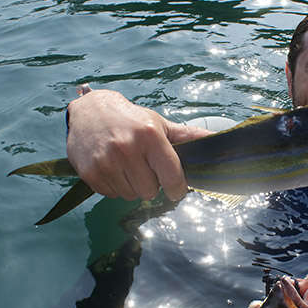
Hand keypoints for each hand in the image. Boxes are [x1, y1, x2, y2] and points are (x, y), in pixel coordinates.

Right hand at [66, 89, 211, 201]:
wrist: (90, 111)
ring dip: (132, 186)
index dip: (177, 188)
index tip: (175, 188)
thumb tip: (218, 139)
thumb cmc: (132, 120)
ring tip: (127, 165)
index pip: (172, 177)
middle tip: (144, 166)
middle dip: (151, 183)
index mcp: (149, 136)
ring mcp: (106, 161)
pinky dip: (115, 186)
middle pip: (150, 191)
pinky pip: (111, 195)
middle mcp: (127, 148)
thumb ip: (188, 136)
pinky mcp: (89, 172)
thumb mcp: (160, 125)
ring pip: (131, 195)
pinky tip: (112, 167)